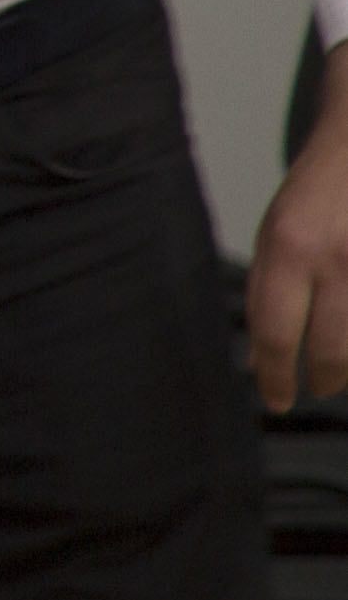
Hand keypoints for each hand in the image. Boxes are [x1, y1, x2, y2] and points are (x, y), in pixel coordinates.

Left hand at [252, 59, 347, 411]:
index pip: (276, 332)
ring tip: (338, 375)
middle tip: (317, 390)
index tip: (277, 401)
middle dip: (322, 379)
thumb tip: (261, 359)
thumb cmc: (316, 198)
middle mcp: (336, 258)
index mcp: (289, 247)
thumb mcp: (275, 235)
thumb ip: (267, 293)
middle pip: (329, 349)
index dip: (276, 377)